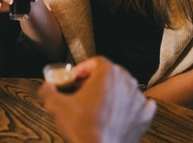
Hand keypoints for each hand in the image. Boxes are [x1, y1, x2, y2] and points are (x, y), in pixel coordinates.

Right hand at [38, 56, 155, 142]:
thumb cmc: (83, 130)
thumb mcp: (57, 107)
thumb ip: (48, 90)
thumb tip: (47, 86)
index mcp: (108, 73)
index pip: (94, 62)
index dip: (83, 69)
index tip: (74, 80)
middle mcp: (126, 80)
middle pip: (109, 73)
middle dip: (95, 80)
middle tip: (83, 93)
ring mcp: (138, 98)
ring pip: (124, 87)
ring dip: (112, 92)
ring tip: (98, 105)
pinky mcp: (145, 115)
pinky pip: (140, 103)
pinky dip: (131, 106)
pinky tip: (121, 112)